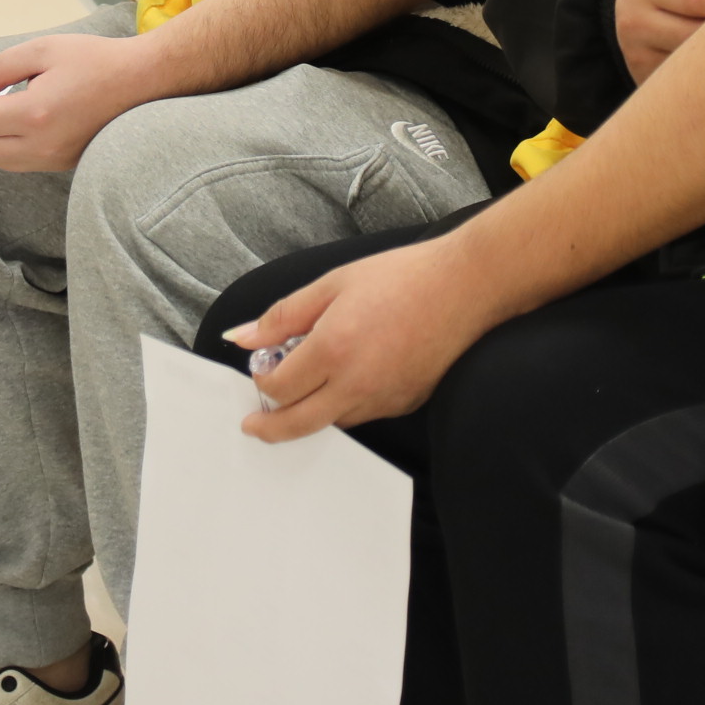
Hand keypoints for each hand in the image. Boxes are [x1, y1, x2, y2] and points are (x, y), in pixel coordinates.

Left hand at [0, 31, 181, 172]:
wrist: (144, 82)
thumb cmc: (96, 60)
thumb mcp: (43, 50)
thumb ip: (1, 68)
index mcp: (34, 113)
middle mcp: (42, 144)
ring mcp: (55, 158)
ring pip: (3, 161)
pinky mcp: (66, 162)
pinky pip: (23, 162)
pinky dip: (3, 151)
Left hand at [227, 236, 497, 438]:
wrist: (463, 287)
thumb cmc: (400, 277)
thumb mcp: (332, 284)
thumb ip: (282, 315)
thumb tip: (240, 337)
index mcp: (332, 349)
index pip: (278, 388)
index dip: (262, 379)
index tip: (262, 366)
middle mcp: (355, 384)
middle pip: (298, 423)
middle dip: (269, 427)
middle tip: (253, 425)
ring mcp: (382, 400)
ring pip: (331, 422)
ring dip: (309, 413)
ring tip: (302, 388)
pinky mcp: (404, 405)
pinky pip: (362, 415)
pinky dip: (343, 405)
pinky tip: (345, 378)